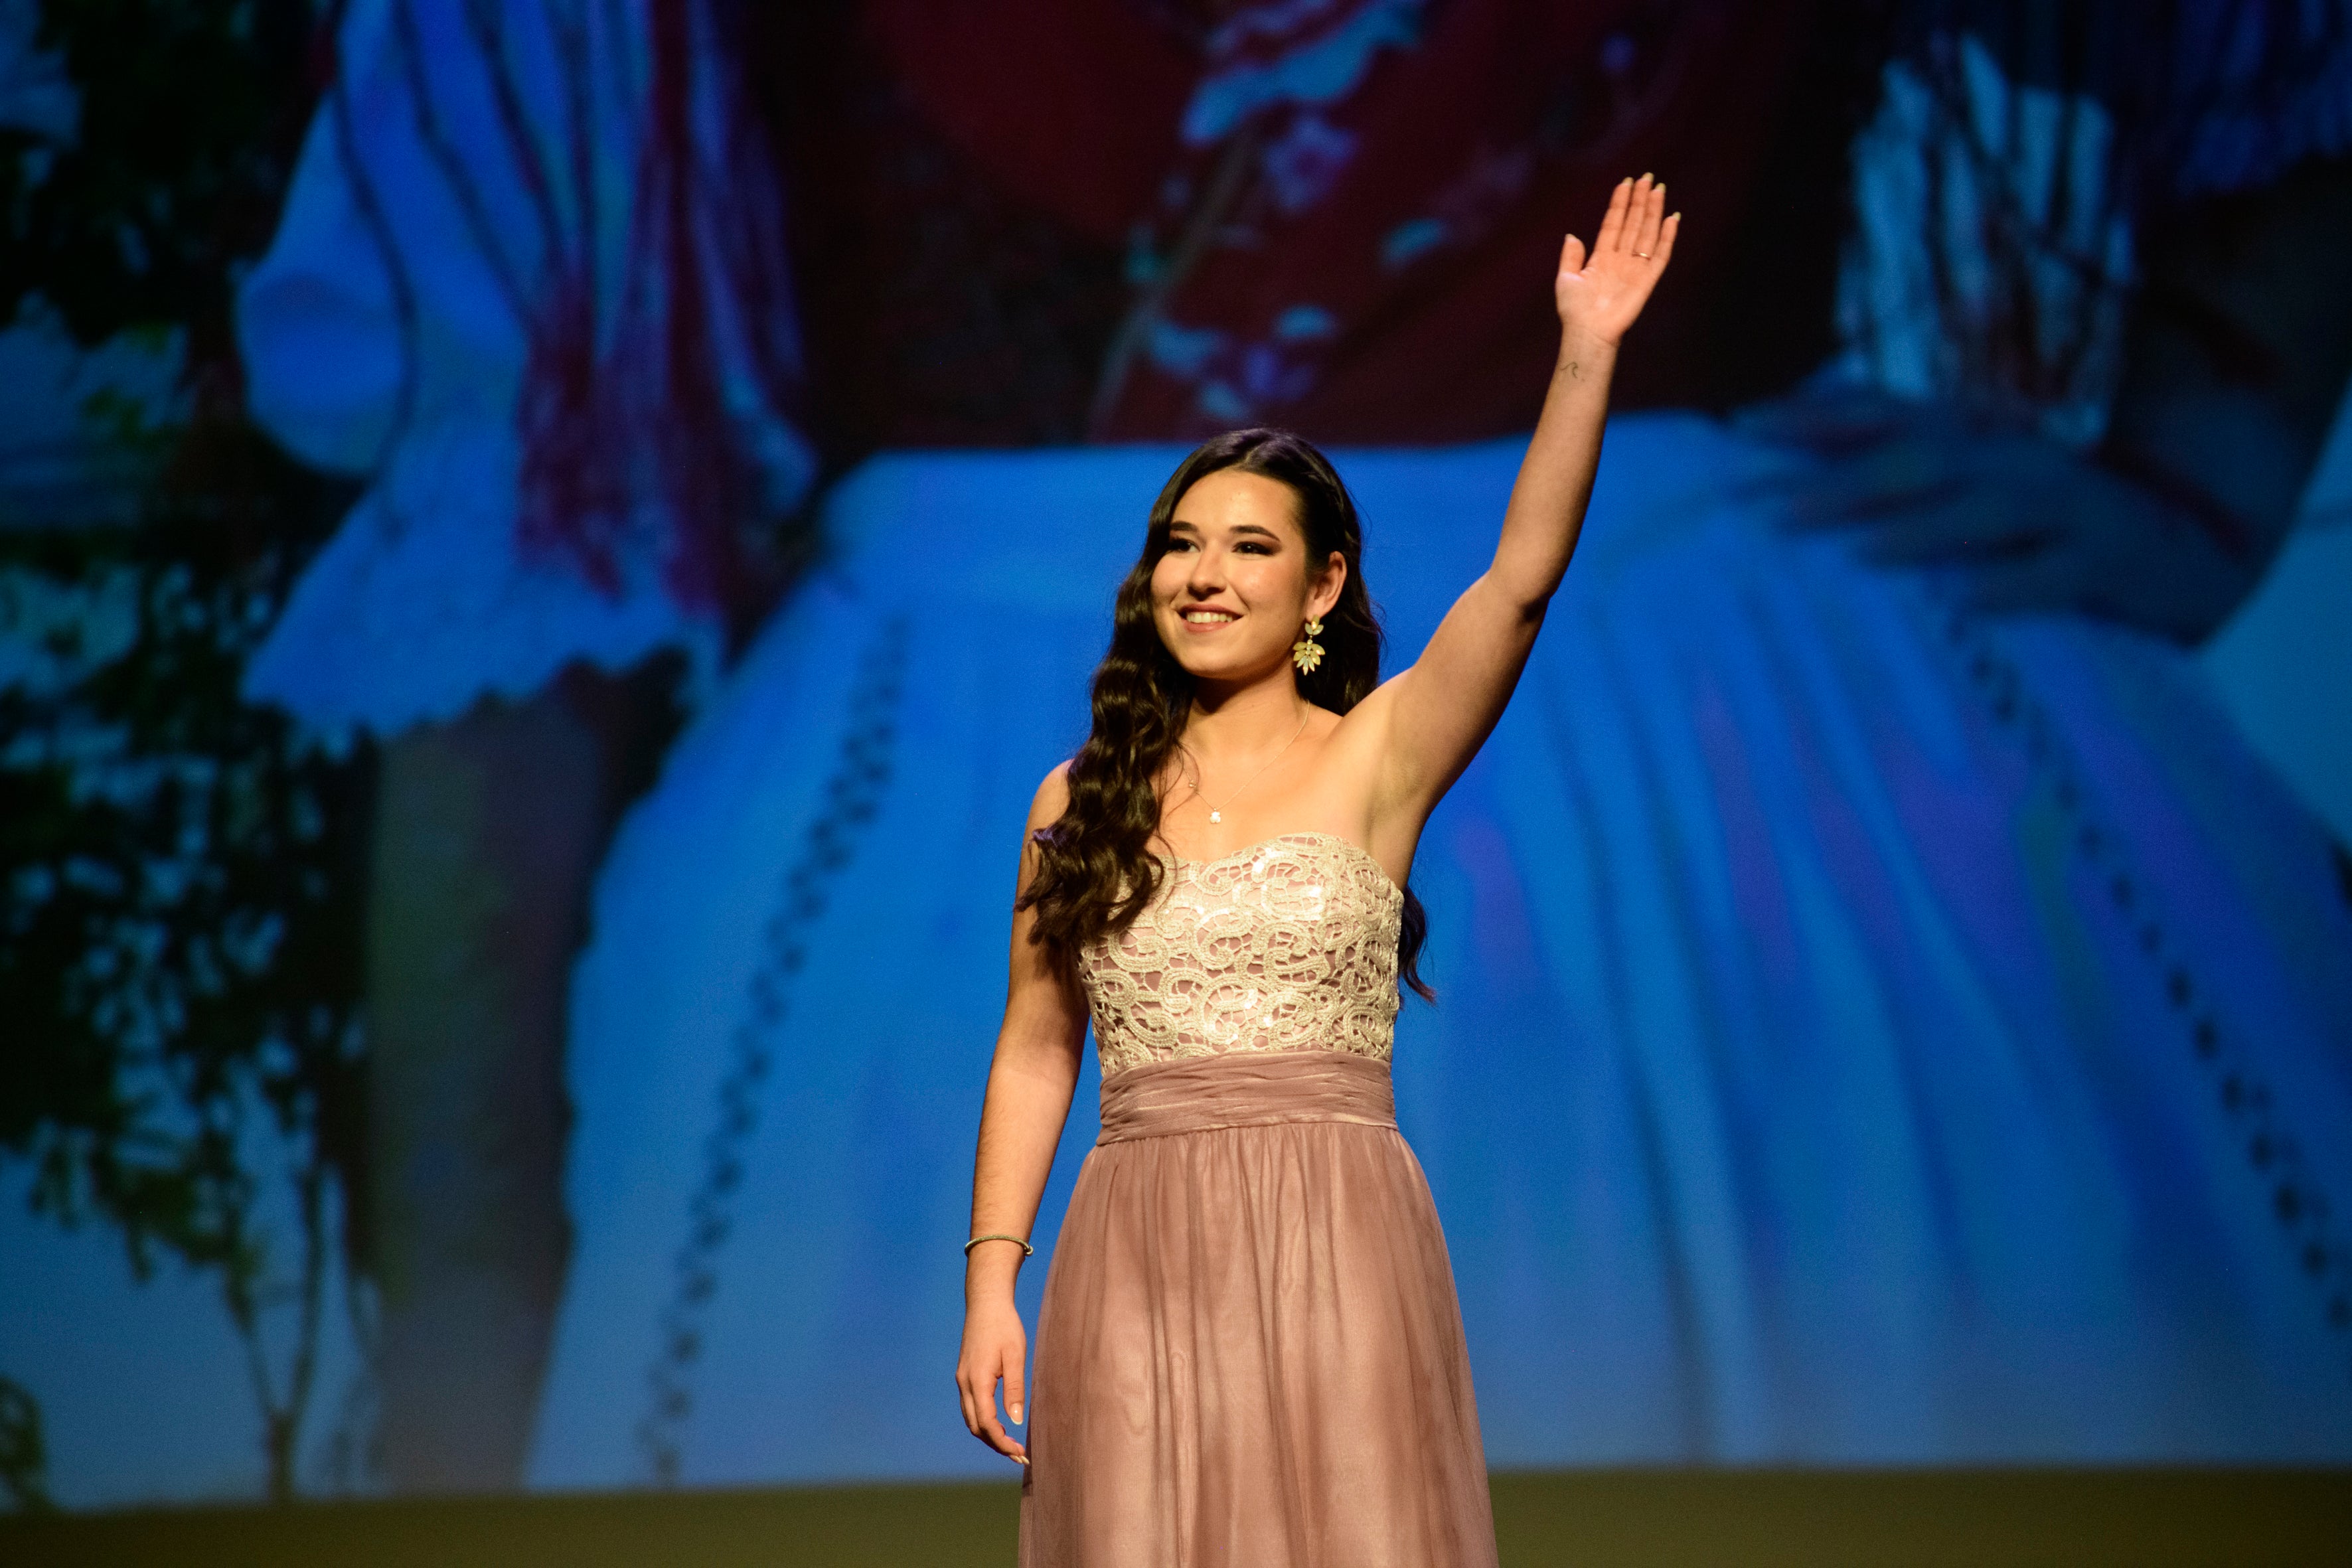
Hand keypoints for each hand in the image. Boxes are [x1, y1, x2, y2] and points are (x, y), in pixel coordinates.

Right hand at [955, 1296, 1029, 1464]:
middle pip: (976, 1427)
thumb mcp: (1015, 1355)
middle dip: (996, 1444)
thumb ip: (1014, 1388)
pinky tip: (1000, 1424)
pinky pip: (971, 1407)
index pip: (987, 1424)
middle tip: (1019, 1455)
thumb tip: (1015, 1421)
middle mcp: (965, 1383)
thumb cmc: (1005, 1326)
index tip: (1020, 1453)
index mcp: (977, 1380)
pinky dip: (983, 1421)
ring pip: (971, 1419)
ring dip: (988, 1435)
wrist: (986, 1302)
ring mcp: (962, 1379)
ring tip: (1011, 1445)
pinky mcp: (965, 1374)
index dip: (1002, 1443)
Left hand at [1555, 174, 1676, 347]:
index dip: (1620, 203)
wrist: (1588, 332)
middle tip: (1647, 177)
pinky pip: (1660, 255)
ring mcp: (1635, 268)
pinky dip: (1667, 237)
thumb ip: (1570, 256)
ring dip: (1653, 211)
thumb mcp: (1566, 279)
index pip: (1614, 223)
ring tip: (1658, 189)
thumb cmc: (1574, 311)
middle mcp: (1621, 259)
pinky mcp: (1647, 280)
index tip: (1625, 183)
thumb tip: (1572, 235)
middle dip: (1640, 200)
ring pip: (1647, 233)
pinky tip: (1672, 219)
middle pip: (1633, 223)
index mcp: (1602, 257)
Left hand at [1736, 388, 2267, 642]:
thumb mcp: (1972, 486)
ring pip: (1985, 508)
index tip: (1741, 429)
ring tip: (1859, 551)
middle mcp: (2012, 460)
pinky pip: (2055, 573)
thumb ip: (1898, 474)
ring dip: (1919, 527)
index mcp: (1974, 439)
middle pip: (1919, 458)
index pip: (1884, 413)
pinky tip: (1965, 601)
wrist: (2190, 544)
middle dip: (1843, 481)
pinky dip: (2011, 584)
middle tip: (1769, 510)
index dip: (1814, 415)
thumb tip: (1790, 470)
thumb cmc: (2047, 525)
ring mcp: (2064, 507)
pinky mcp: (2106, 563)